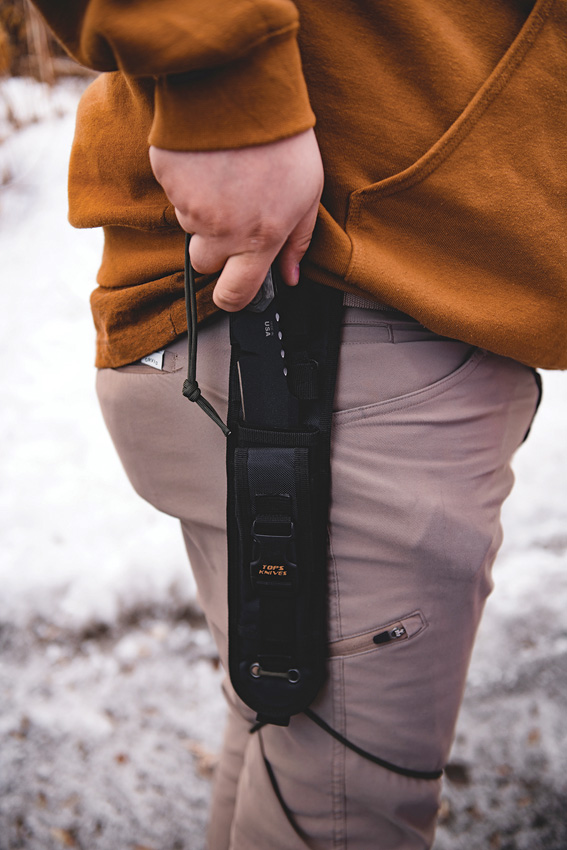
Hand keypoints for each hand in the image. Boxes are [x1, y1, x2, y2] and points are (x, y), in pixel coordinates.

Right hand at [149, 129, 322, 310]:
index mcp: (259, 239)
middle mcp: (221, 231)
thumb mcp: (308, 194)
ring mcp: (190, 206)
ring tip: (226, 175)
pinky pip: (173, 193)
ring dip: (203, 210)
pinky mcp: (168, 180)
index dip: (233, 298)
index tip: (233, 290)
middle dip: (215, 248)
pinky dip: (188, 182)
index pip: (235, 295)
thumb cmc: (282, 140)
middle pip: (204, 263)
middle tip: (233, 214)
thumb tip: (290, 276)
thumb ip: (298, 241)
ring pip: (190, 226)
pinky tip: (209, 160)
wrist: (241, 87)